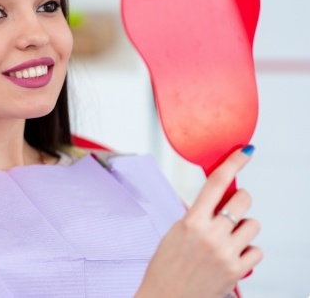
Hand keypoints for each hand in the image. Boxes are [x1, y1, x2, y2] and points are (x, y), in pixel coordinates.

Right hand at [135, 146, 262, 297]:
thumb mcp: (175, 232)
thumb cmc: (166, 266)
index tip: (245, 152)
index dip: (233, 163)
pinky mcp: (237, 271)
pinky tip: (232, 256)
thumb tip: (217, 200)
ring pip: (253, 225)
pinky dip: (247, 251)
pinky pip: (257, 250)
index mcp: (191, 221)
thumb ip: (197, 215)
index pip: (216, 183)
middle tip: (231, 209)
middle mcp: (211, 235)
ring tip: (227, 239)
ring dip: (243, 228)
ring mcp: (227, 253)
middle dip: (240, 201)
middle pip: (243, 201)